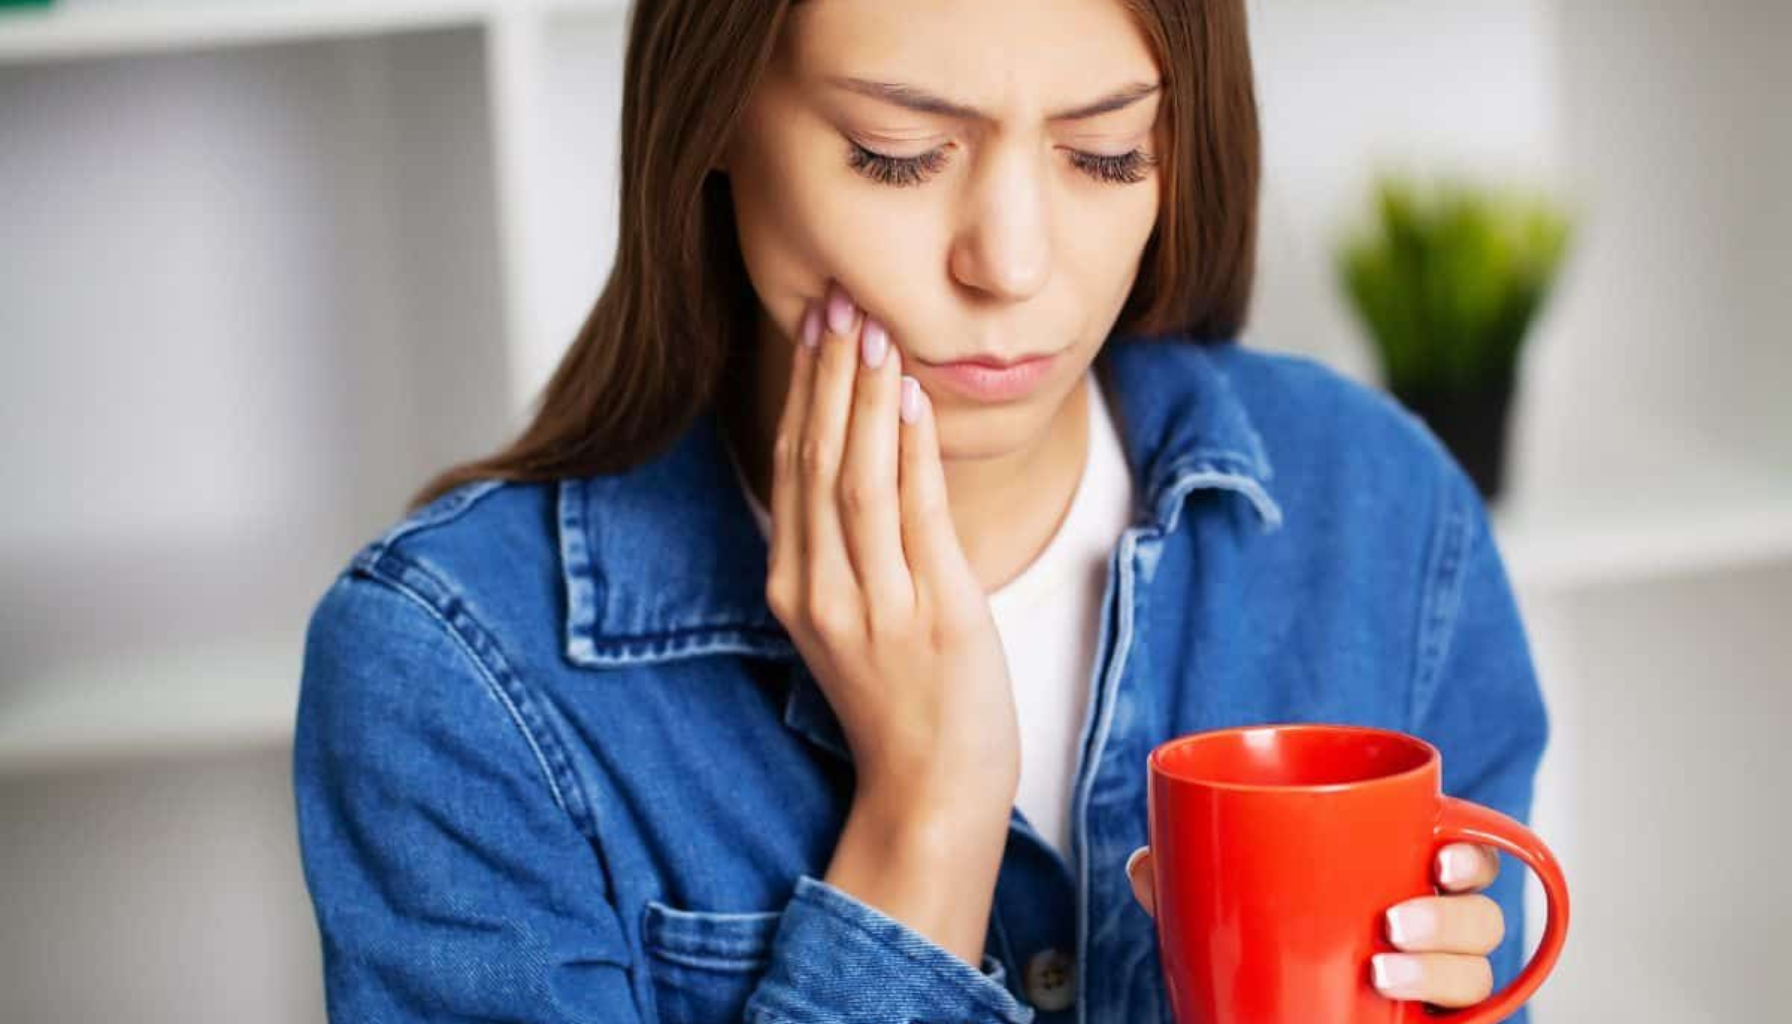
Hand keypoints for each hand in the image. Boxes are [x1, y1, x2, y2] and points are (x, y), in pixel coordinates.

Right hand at [764, 278, 1022, 812]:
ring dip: (864, 397)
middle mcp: (822, 591)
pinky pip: (915, 518)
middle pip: (816, 459)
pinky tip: (912, 401)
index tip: (812, 325)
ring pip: (856, 478)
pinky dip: (911, 454)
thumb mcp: (850, 621)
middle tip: (839, 301)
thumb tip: (860, 454)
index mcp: (794, 587)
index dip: (801, 391)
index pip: (791, 467)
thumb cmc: (900, 702)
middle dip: (827, 375)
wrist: (931, 790)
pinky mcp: (933, 616)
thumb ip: (843, 547)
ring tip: (872, 330)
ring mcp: (875, 605)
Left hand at [1124, 842, 1506, 1008]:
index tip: (1437, 858)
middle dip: (1453, 919)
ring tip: (1381, 974)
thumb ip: (1188, 882)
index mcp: (1398, 875)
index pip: (1463, 858)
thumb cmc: (1258, 942)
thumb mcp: (1225, 907)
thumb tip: (1146, 864)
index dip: (1469, 855)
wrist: (1257, 1019)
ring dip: (1442, 972)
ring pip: (1475, 976)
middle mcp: (1430, 930)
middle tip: (1392, 924)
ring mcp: (1432, 988)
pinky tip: (1413, 1021)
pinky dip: (1449, 1020)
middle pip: (1481, 918)